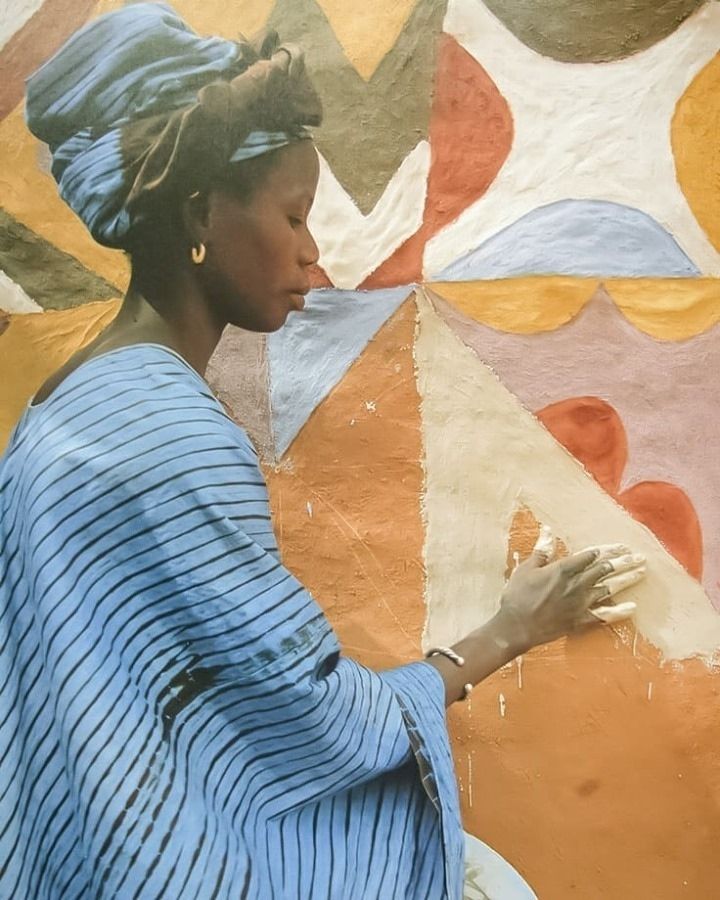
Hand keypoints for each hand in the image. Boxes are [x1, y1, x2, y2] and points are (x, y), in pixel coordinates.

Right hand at [495, 526, 645, 653]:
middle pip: (605, 570)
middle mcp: (577, 584)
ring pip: (609, 588)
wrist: (517, 625)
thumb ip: (542, 550)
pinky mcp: (581, 620)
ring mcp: (581, 603)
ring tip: (641, 572)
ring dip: (626, 580)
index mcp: (563, 569)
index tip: (620, 547)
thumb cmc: (518, 595)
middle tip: (639, 557)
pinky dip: (619, 612)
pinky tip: (633, 607)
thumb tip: (548, 530)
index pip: (590, 556)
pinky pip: (604, 616)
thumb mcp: (527, 568)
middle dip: (623, 562)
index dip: (606, 550)